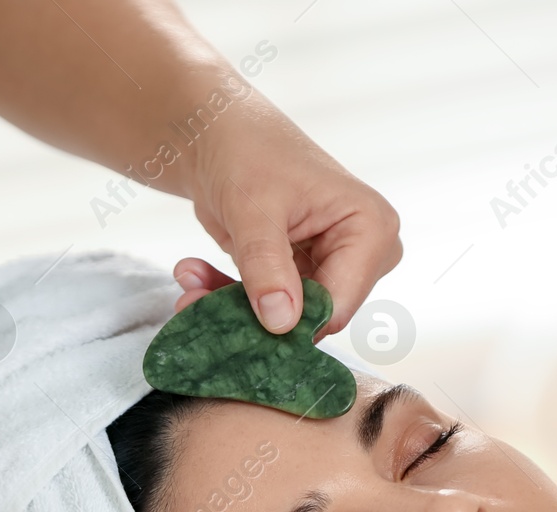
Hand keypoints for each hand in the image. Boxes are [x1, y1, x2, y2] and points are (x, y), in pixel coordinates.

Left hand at [177, 101, 400, 337]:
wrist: (219, 137)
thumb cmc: (247, 154)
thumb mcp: (253, 210)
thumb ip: (267, 266)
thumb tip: (282, 323)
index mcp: (371, 229)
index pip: (339, 303)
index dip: (290, 324)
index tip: (238, 329)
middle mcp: (362, 255)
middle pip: (312, 316)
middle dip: (253, 317)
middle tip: (195, 304)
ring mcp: (331, 268)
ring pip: (285, 318)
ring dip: (231, 310)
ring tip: (186, 291)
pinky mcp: (299, 277)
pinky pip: (266, 308)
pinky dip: (226, 299)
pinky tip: (192, 277)